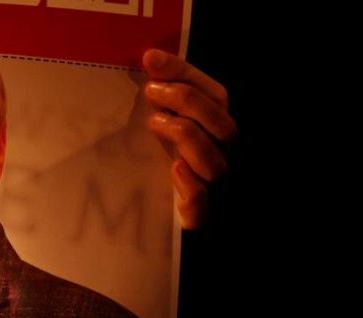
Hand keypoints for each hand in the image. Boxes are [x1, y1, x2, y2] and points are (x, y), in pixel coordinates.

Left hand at [142, 49, 236, 229]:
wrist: (138, 211)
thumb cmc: (149, 157)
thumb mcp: (155, 120)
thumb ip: (159, 88)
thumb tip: (150, 57)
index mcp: (211, 130)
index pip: (216, 95)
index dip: (186, 75)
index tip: (151, 61)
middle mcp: (216, 154)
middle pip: (224, 126)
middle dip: (188, 102)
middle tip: (150, 92)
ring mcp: (208, 185)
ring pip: (215, 163)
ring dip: (187, 136)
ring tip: (154, 123)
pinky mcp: (193, 215)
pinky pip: (201, 204)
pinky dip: (191, 186)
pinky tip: (174, 168)